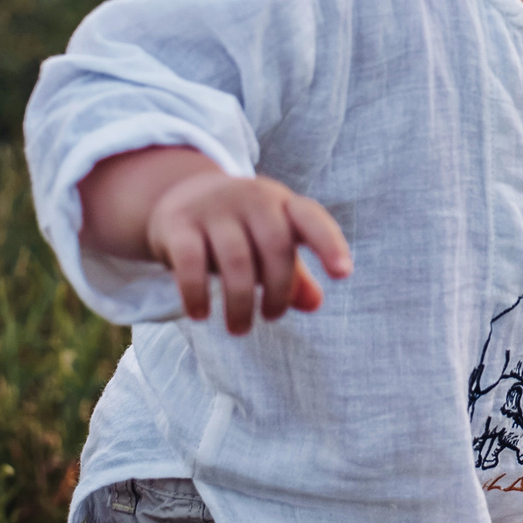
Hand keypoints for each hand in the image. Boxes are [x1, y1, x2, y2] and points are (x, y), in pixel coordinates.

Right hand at [146, 169, 352, 333]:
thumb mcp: (270, 242)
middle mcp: (252, 199)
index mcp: (282, 203)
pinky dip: (197, 293)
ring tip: (238, 328)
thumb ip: (294, 273)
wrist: (180, 194)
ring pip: (236, 259)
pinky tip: (201, 314)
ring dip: (239, 302)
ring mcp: (214, 208)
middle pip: (275, 246)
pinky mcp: (179, 224)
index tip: (343, 274)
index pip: (312, 219)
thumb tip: (315, 303)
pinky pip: (191, 262)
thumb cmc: (239, 228)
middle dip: (278, 291)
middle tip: (270, 318)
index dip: (330, 244)